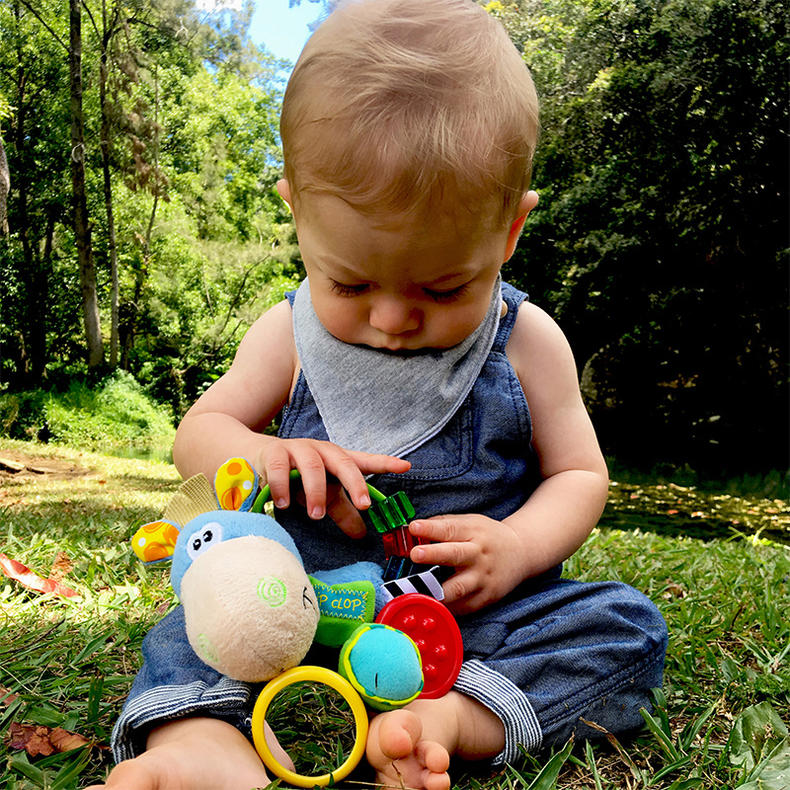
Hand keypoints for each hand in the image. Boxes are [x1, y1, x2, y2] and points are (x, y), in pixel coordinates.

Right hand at [256, 437, 409, 537]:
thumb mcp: (321, 494)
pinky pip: (281, 468)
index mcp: (335, 460)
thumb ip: (342, 511)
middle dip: (355, 483)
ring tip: (317, 516)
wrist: (254, 457)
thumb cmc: (295, 476)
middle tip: (364, 505)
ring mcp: (297, 449)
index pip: (363, 460)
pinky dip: (283, 487)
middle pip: (343, 461)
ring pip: (312, 466)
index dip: (384, 463)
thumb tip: (362, 535)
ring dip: (316, 491)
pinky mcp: (274, 453)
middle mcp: (320, 451)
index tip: (405, 467)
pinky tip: (284, 504)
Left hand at [408, 514, 527, 614]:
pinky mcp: (485, 597)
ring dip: (437, 590)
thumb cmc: (488, 537)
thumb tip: (415, 530)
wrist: (520, 554)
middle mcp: (478, 555)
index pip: (449, 528)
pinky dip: (447, 607)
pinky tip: (431, 606)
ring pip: (459, 587)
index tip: (414, 527)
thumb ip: (444, 524)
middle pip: (454, 555)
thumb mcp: (470, 522)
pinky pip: (463, 606)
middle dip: (434, 555)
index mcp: (473, 532)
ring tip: (419, 592)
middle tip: (415, 554)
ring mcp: (482, 578)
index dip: (430, 528)